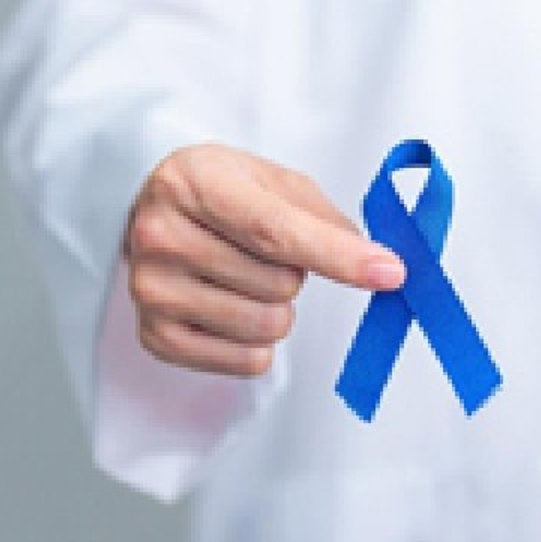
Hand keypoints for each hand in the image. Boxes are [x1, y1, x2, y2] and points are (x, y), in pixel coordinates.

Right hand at [125, 144, 403, 375]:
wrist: (158, 211)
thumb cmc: (226, 192)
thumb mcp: (274, 180)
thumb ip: (325, 218)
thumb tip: (377, 262)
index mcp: (193, 182)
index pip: (275, 231)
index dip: (339, 256)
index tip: (390, 271)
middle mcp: (159, 235)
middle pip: (279, 284)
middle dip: (294, 273)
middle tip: (264, 252)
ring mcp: (151, 290)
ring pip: (267, 326)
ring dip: (277, 307)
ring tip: (246, 276)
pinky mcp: (155, 336)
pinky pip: (247, 361)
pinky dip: (258, 342)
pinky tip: (232, 306)